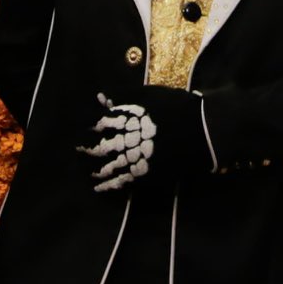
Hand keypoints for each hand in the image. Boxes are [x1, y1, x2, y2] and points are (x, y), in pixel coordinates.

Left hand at [76, 87, 210, 192]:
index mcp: (127, 118)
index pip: (98, 124)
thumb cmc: (178, 107)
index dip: (86, 129)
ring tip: (85, 171)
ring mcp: (137, 159)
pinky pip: (123, 182)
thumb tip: (102, 98)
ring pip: (108, 167)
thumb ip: (124, 97)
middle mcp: (129, 139)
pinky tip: (99, 188)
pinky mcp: (147, 175)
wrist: (205, 130)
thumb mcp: (151, 95)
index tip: (80, 131)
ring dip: (94, 169)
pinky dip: (109, 186)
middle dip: (86, 150)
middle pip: (99, 147)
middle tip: (77, 152)